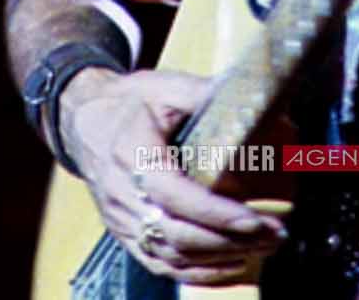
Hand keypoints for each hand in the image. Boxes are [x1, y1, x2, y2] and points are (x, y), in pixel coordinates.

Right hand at [59, 67, 286, 284]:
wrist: (84, 120)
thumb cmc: (128, 102)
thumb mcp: (164, 86)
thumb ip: (203, 93)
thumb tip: (252, 95)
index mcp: (131, 154)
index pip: (174, 195)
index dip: (214, 213)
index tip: (254, 219)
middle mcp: (123, 194)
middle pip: (177, 234)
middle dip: (230, 239)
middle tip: (275, 233)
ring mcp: (121, 219)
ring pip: (171, 254)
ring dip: (220, 257)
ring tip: (265, 245)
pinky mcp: (125, 233)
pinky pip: (160, 263)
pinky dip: (197, 271)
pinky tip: (231, 263)